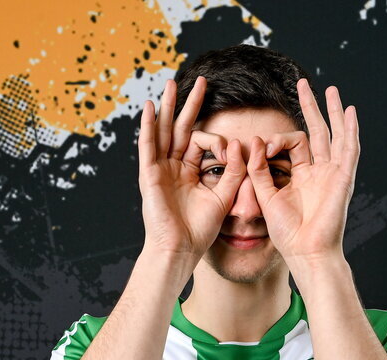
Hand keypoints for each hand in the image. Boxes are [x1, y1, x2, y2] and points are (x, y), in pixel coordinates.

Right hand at [138, 76, 246, 259]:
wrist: (180, 250)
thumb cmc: (199, 231)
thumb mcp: (224, 197)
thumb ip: (233, 171)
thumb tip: (238, 143)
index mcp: (189, 173)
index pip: (202, 143)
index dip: (218, 141)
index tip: (230, 149)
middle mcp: (173, 168)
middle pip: (181, 129)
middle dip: (189, 105)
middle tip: (200, 82)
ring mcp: (159, 169)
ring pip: (164, 131)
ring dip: (168, 107)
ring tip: (172, 83)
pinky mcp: (149, 174)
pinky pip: (148, 145)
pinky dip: (149, 126)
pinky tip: (151, 107)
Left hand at [245, 80, 359, 266]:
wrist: (306, 253)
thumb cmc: (288, 233)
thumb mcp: (266, 196)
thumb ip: (259, 169)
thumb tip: (255, 140)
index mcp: (302, 177)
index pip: (293, 145)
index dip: (276, 141)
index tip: (262, 147)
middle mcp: (320, 172)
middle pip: (317, 132)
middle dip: (311, 108)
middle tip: (303, 84)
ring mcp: (334, 174)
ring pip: (336, 135)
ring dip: (333, 112)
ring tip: (330, 90)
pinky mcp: (343, 178)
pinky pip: (350, 150)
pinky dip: (350, 130)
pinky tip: (349, 112)